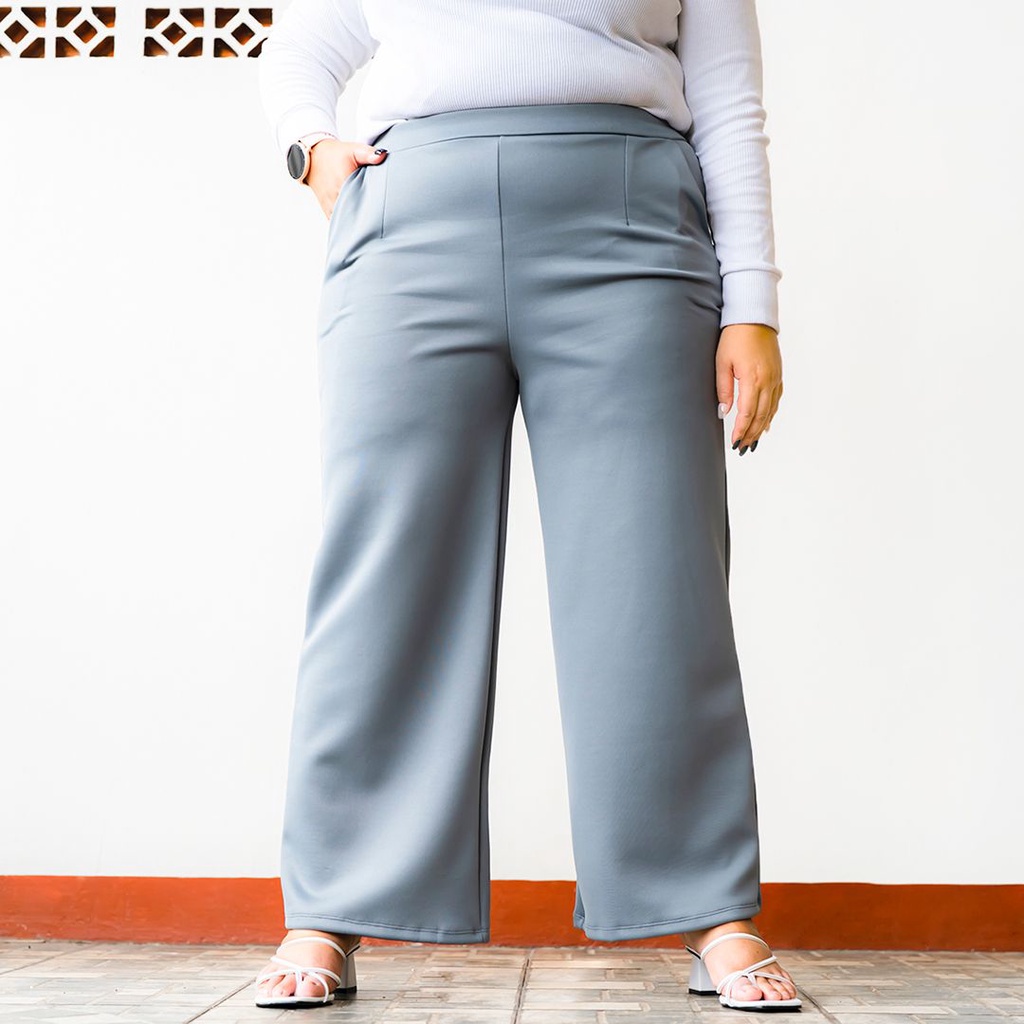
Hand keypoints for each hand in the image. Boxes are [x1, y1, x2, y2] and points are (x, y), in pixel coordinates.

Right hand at [306, 139, 388, 219]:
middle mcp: (335, 197)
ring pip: (345, 222)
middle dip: (366, 217)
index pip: (361, 202)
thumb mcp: (353, 150)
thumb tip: (383, 155)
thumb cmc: (335, 154)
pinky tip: (355, 224)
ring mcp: (330, 205)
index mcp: (343, 182)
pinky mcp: (327, 210)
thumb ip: (369, 154)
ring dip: (355, 223)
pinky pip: (337, 223)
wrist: (314, 157)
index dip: (372, 208)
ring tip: (367, 224)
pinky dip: (347, 225)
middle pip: (354, 215)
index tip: (381, 211)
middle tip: (377, 219)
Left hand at [715, 323, 783, 454]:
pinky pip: (776, 400)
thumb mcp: (722, 363)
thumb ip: (724, 389)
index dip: (741, 430)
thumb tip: (724, 411)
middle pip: (761, 416)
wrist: (754, 317)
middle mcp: (768, 381)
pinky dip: (771, 414)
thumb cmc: (734, 337)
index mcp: (753, 379)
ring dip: (761, 428)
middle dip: (752, 434)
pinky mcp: (778, 374)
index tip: (735, 443)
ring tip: (753, 442)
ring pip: (770, 410)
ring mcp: (775, 378)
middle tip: (743, 448)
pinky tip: (765, 424)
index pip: (747, 413)